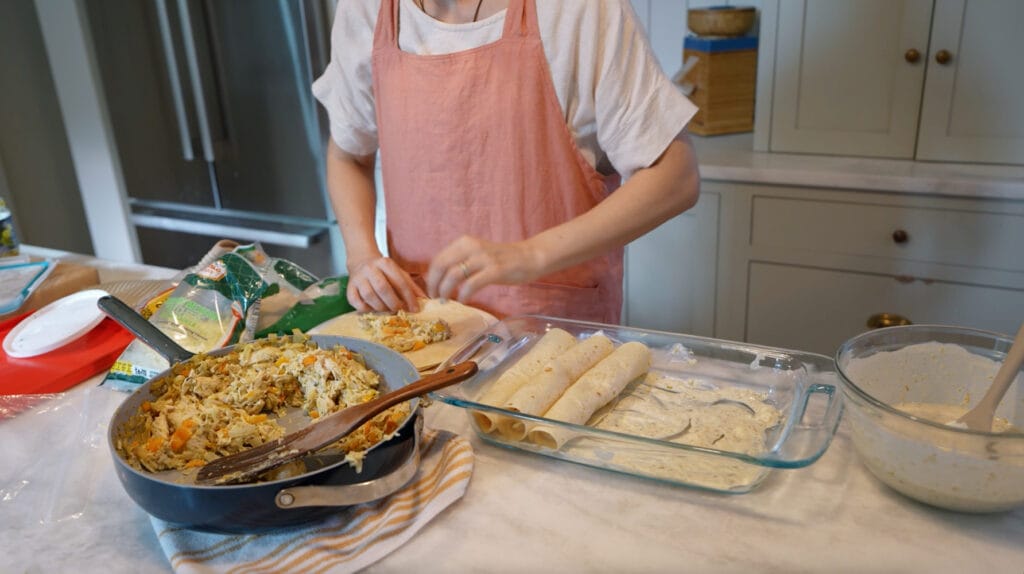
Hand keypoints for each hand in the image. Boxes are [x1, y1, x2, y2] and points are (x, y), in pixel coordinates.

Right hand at [347, 256, 425, 312]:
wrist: (361, 262)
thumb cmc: (384, 272)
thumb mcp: (399, 273)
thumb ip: (412, 286)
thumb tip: (426, 300)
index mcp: (386, 263)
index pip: (400, 281)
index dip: (409, 297)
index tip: (415, 309)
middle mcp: (370, 269)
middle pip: (383, 288)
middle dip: (393, 303)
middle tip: (399, 311)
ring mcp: (358, 278)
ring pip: (369, 295)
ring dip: (380, 307)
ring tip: (387, 311)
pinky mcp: (350, 288)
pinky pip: (355, 302)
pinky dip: (365, 309)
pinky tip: (373, 310)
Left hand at [426, 235, 543, 301]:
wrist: (529, 256)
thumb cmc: (502, 259)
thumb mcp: (477, 255)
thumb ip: (460, 262)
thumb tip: (438, 279)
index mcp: (465, 242)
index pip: (438, 259)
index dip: (431, 277)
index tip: (431, 290)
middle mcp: (472, 247)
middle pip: (441, 266)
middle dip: (434, 285)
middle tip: (435, 298)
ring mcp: (484, 258)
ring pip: (453, 275)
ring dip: (445, 291)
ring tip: (446, 300)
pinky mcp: (495, 270)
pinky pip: (471, 284)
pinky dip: (463, 295)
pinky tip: (463, 300)